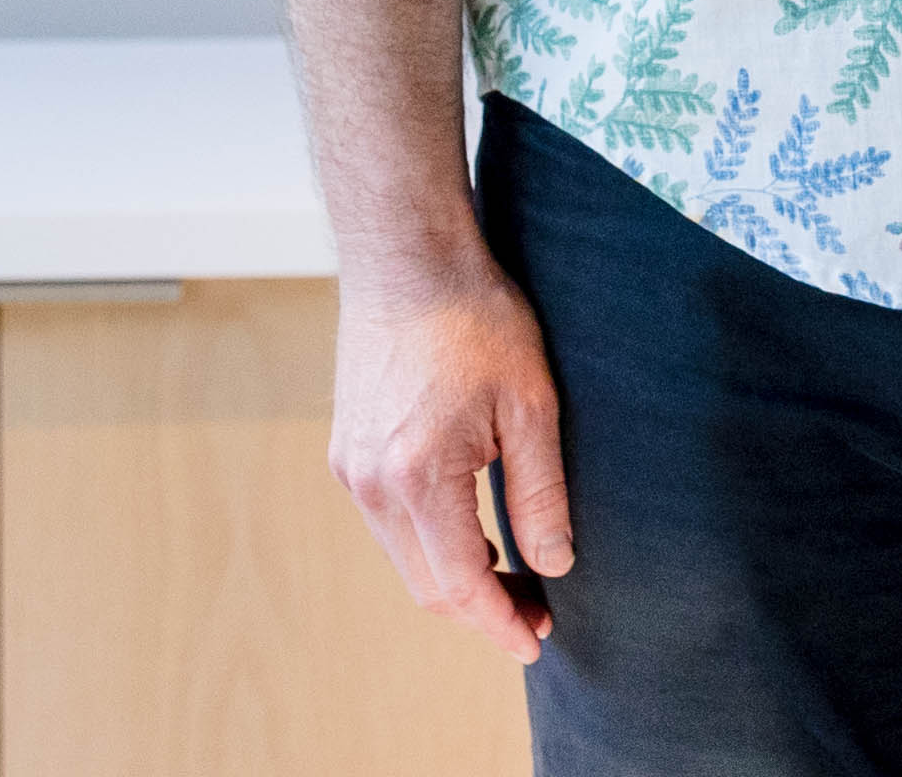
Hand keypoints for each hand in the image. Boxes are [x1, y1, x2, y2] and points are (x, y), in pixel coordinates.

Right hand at [329, 259, 577, 659]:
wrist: (407, 259)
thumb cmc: (476, 318)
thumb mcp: (531, 404)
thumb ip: (540, 491)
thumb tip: (554, 564)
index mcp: (418, 475)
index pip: (460, 584)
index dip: (500, 623)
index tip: (535, 643)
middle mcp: (372, 483)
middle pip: (426, 585)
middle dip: (482, 611)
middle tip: (535, 614)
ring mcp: (351, 468)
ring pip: (404, 559)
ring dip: (455, 579)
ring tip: (512, 576)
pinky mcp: (347, 452)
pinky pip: (387, 525)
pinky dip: (429, 545)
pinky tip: (470, 533)